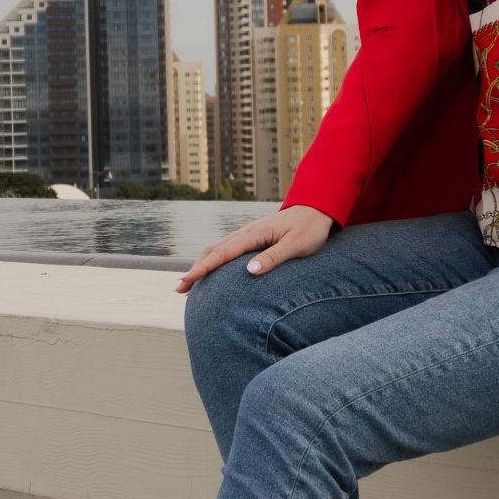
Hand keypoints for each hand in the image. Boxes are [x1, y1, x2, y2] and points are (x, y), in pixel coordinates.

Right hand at [174, 205, 334, 293]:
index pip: (222, 253)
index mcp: (254, 234)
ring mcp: (249, 234)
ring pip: (218, 249)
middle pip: (213, 251)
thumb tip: (249, 271)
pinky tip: (213, 270)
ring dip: (202, 264)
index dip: (203, 268)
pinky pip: (228, 249)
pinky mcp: (254, 237)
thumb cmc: (310, 229)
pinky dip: (214, 259)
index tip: (187, 281)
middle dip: (195, 269)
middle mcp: (247, 232)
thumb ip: (274, 257)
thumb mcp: (296, 245)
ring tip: (190, 283)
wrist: (318, 209)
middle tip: (179, 289)